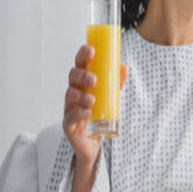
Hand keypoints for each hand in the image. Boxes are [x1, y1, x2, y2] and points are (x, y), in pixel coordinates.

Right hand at [63, 44, 126, 168]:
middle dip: (82, 76)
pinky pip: (70, 116)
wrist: (94, 141)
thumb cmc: (99, 113)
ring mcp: (69, 107)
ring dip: (81, 96)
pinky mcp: (69, 124)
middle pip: (72, 77)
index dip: (82, 56)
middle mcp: (74, 92)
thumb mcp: (110, 96)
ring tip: (92, 100)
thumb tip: (124, 66)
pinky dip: (78, 113)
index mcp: (83, 82)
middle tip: (93, 80)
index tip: (91, 50)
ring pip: (70, 96)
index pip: (80, 65)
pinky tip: (87, 112)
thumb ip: (116, 82)